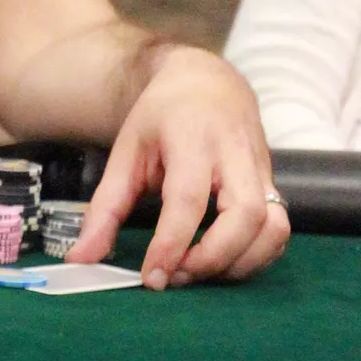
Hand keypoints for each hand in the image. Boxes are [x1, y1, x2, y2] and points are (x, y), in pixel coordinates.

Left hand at [74, 48, 289, 287]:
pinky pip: (279, 231)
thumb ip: (105, 208)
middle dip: (213, 257)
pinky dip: (256, 258)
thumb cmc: (162, 117)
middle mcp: (236, 154)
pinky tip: (223, 263)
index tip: (153, 276)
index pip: (188, 198)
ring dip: (240, 263)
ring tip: (199, 272)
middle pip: (245, 215)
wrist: (207, 83)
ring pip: (273, 227)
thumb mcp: (126, 152)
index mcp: (192, 139)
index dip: (172, 243)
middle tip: (178, 275)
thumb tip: (81, 258)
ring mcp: (262, 169)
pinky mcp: (273, 184)